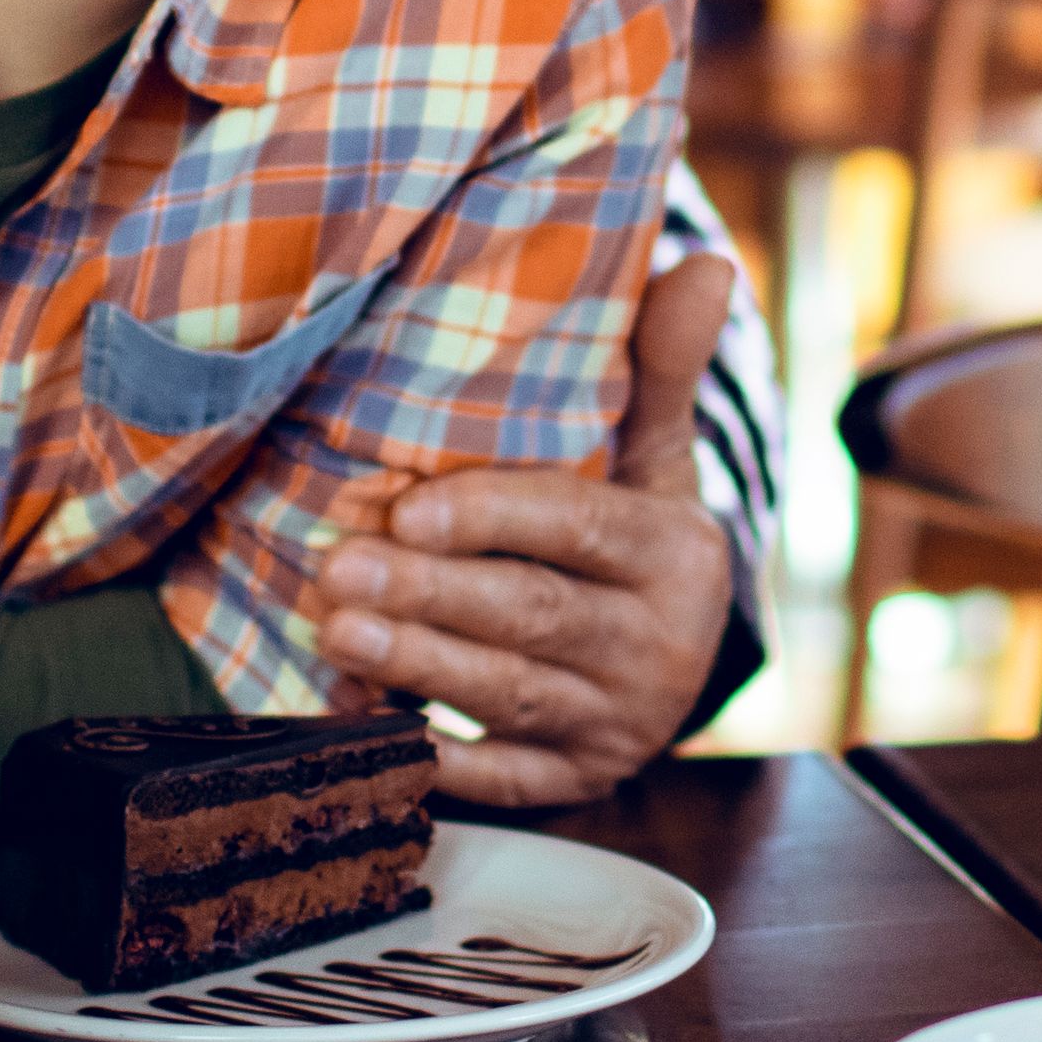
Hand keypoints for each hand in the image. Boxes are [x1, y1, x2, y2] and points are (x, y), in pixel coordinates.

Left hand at [309, 250, 739, 805]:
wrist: (681, 652)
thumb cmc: (637, 530)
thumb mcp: (657, 451)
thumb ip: (661, 364)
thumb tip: (710, 261)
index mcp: (676, 554)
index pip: (580, 528)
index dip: (494, 517)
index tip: (411, 508)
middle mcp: (658, 646)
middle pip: (533, 617)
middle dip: (430, 598)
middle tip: (336, 570)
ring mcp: (618, 722)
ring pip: (511, 696)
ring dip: (417, 669)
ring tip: (332, 633)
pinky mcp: (578, 779)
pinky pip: (506, 779)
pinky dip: (440, 760)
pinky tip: (370, 724)